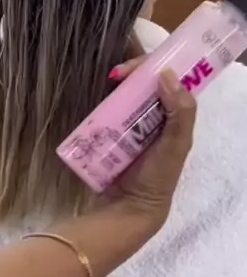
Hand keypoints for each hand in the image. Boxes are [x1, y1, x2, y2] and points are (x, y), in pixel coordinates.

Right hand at [111, 69, 195, 227]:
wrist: (128, 208)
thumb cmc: (157, 177)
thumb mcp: (176, 144)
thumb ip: (181, 112)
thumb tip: (167, 74)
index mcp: (174, 115)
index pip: (166, 79)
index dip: (153, 67)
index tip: (135, 69)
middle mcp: (153, 117)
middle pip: (142, 84)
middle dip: (129, 74)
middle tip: (114, 76)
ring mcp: (130, 125)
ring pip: (123, 95)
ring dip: (113, 88)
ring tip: (104, 85)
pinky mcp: (110, 135)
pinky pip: (106, 112)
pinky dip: (101, 103)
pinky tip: (95, 100)